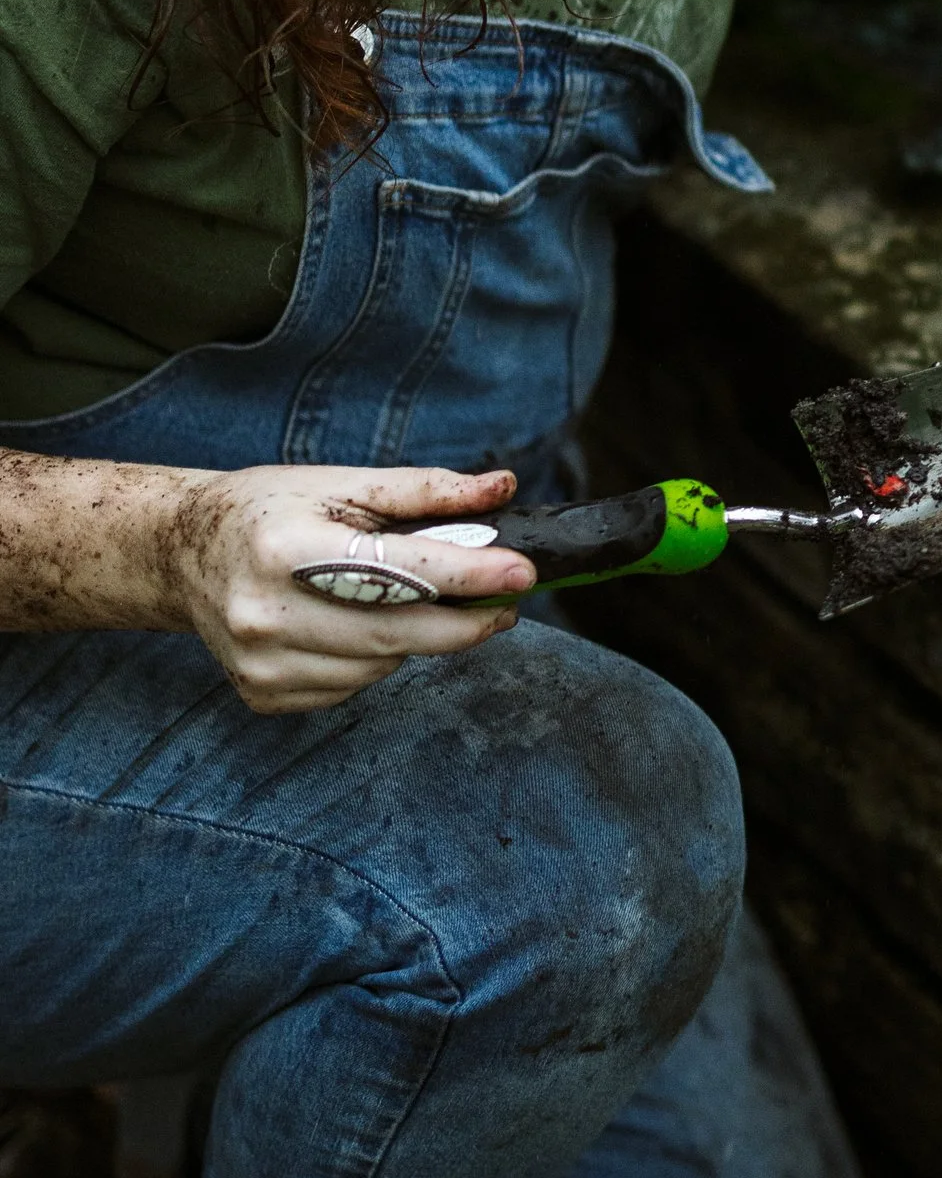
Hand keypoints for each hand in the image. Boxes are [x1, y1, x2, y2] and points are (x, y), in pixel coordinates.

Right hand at [160, 465, 536, 716]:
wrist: (183, 553)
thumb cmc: (270, 510)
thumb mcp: (340, 484)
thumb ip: (424, 491)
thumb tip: (501, 488)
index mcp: (284, 549)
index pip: (396, 572)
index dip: (468, 575)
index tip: (523, 573)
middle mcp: (265, 613)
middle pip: (397, 634)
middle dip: (465, 622)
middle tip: (504, 603)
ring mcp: (261, 663)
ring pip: (381, 664)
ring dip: (411, 637)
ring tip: (395, 598)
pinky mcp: (263, 694)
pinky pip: (351, 687)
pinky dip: (370, 658)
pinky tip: (349, 625)